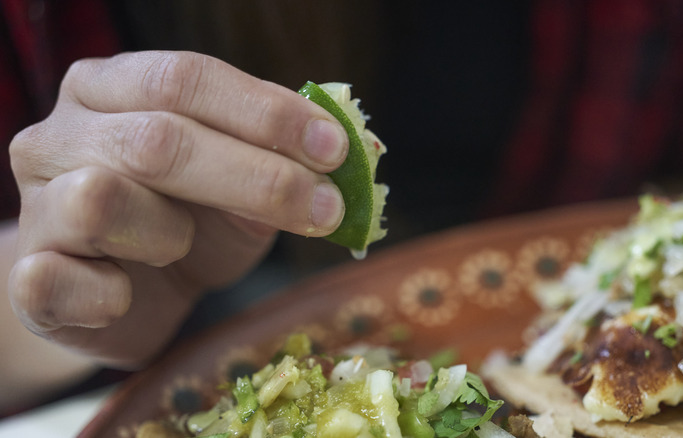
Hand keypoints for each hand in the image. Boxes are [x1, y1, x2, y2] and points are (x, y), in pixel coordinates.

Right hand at [7, 51, 346, 366]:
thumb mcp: (240, 182)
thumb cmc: (187, 223)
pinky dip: (109, 294)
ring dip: (170, 231)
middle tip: (324, 208)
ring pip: (101, 200)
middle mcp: (61, 135)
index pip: (184, 78)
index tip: (334, 149)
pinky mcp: (29, 277)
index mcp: (111, 89)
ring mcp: (37, 205)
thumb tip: (343, 149)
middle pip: (157, 139)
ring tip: (183, 244)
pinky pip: (55, 280)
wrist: (124, 294)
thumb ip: (276, 157)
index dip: (266, 113)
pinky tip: (127, 293)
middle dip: (256, 177)